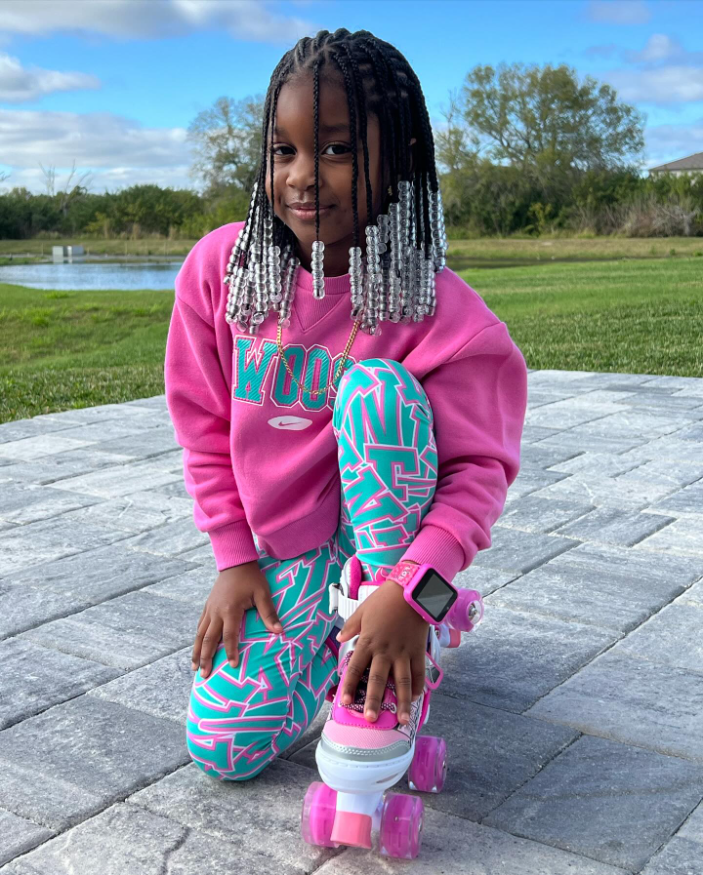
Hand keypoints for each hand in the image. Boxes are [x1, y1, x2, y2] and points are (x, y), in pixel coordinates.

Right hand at [192, 561, 282, 678]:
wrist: (235, 561)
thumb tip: (279, 631)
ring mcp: (209, 608)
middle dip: (205, 658)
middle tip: (203, 675)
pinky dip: (197, 639)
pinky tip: (197, 648)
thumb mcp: (263, 593)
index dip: (230, 651)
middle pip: (209, 639)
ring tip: (194, 668)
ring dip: (197, 652)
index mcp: (230, 609)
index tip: (231, 666)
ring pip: (200, 634)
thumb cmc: (252, 578)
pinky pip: (200, 625)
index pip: (229, 635)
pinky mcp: (207, 606)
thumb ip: (268, 613)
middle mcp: (216, 611)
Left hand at [335, 575, 429, 725]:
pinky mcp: (418, 651)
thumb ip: (351, 627)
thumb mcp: (362, 611)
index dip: (349, 686)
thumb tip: (341, 638)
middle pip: (377, 680)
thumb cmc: (384, 600)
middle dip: (373, 700)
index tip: (344, 702)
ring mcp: (403, 653)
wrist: (410, 590)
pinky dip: (419, 686)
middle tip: (371, 719)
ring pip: (402, 682)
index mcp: (368, 641)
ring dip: (402, 702)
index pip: (355, 668)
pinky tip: (417, 699)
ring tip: (402, 720)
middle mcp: (384, 651)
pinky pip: (419, 672)